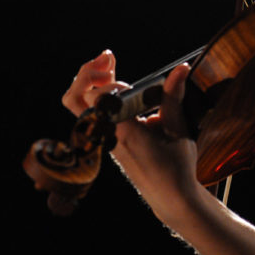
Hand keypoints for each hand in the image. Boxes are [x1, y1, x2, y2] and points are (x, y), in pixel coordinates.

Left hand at [62, 50, 199, 222]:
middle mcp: (107, 135)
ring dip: (90, 82)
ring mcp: (104, 139)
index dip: (111, 83)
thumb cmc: (176, 167)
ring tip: (108, 67)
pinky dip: (98, 95)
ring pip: (78, 106)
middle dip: (88, 73)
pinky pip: (92, 113)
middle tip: (108, 58)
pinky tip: (118, 84)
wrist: (170, 197)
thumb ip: (173, 97)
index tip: (132, 83)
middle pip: (75, 98)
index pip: (98, 99)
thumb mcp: (177, 129)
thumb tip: (180, 70)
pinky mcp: (108, 140)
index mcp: (123, 132)